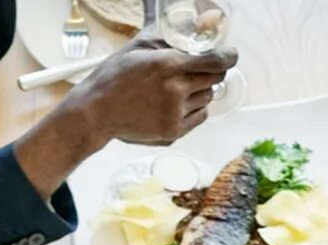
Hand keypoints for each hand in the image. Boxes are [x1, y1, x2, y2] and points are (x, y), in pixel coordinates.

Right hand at [65, 33, 233, 145]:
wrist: (96, 112)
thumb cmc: (113, 78)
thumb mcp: (137, 46)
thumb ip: (165, 37)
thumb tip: (187, 28)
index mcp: (169, 66)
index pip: (216, 61)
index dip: (228, 57)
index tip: (230, 55)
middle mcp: (176, 91)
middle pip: (216, 79)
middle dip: (212, 71)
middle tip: (201, 69)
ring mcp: (176, 114)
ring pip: (208, 98)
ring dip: (201, 90)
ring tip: (180, 88)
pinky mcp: (174, 132)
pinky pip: (200, 117)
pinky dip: (195, 108)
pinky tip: (178, 103)